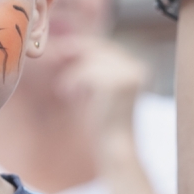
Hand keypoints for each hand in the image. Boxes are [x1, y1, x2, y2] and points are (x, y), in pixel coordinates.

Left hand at [50, 37, 148, 152]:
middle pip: (99, 49)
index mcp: (139, 70)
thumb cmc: (104, 123)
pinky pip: (84, 72)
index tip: (61, 52)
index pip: (107, 48)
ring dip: (72, 74)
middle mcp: (138, 69)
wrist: (113, 148)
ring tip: (64, 91)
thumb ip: (93, 68)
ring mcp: (128, 75)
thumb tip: (69, 45)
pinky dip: (72, 81)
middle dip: (74, 55)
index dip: (83, 48)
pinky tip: (66, 94)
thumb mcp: (99, 90)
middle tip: (55, 61)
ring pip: (90, 59)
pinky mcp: (114, 84)